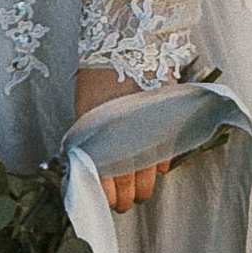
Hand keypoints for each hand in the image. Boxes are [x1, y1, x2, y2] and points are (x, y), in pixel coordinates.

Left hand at [76, 68, 166, 209]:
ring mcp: (148, 140)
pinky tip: (154, 166)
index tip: (108, 201)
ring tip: (140, 191)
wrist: (125, 50)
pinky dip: (159, 166)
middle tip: (125, 202)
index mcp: (101, 143)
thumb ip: (88, 140)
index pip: (105, 184)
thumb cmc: (98, 78)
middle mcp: (126, 146)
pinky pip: (164, 158)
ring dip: (144, 188)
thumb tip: (90, 164)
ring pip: (148, 179)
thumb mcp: (84, 111)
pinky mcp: (166, 131)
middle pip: (129, 187)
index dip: (108, 197)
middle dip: (127, 198)